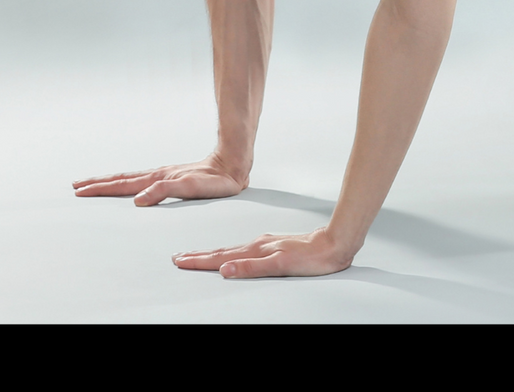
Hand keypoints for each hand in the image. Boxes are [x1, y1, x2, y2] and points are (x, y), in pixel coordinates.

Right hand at [72, 156, 246, 206]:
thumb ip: (164, 192)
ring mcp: (162, 176)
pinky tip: (127, 188)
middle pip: (120, 179)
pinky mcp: (170, 178)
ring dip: (109, 182)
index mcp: (157, 179)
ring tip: (93, 184)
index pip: (122, 184)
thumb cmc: (214, 181)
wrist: (232, 166)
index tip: (80, 190)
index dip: (100, 188)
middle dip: (97, 184)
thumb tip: (138, 200)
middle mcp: (156, 176)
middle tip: (76, 186)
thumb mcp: (189, 188)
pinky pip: (140, 181)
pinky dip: (126, 184)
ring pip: (129, 179)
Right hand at [174, 227, 354, 277]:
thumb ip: (252, 267)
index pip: (221, 257)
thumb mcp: (281, 265)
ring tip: (198, 255)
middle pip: (222, 251)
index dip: (199, 260)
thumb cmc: (312, 258)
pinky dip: (231, 252)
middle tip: (179, 257)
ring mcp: (265, 244)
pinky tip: (231, 254)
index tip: (180, 261)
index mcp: (256, 249)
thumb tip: (225, 269)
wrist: (334, 244)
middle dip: (199, 255)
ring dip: (212, 253)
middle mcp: (258, 244)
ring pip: (232, 250)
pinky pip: (245, 250)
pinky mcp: (274, 245)